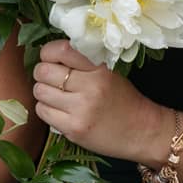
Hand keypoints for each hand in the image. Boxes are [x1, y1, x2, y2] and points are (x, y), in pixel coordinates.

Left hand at [31, 40, 166, 162]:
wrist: (143, 132)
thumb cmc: (123, 100)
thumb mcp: (109, 73)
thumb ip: (82, 63)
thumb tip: (48, 56)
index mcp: (99, 69)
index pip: (60, 50)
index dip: (48, 53)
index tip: (50, 58)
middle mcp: (89, 87)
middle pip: (43, 72)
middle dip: (43, 74)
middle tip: (53, 80)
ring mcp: (80, 110)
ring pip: (39, 91)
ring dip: (44, 93)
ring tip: (58, 97)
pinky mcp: (74, 129)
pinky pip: (42, 111)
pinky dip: (46, 110)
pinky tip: (60, 111)